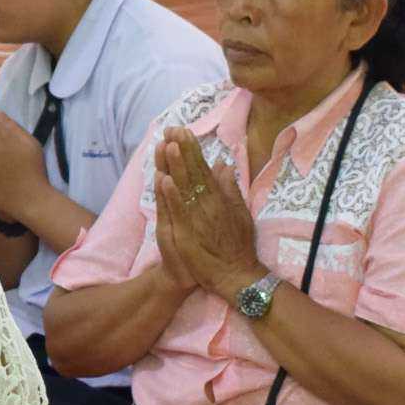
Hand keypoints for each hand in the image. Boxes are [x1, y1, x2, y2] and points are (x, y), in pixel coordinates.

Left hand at [150, 128, 263, 303]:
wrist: (237, 275)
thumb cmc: (237, 245)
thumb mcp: (239, 212)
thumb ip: (230, 187)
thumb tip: (223, 163)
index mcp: (218, 197)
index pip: (203, 168)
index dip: (192, 149)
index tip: (183, 131)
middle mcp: (209, 203)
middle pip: (193, 173)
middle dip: (182, 150)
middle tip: (172, 128)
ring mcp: (199, 218)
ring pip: (185, 188)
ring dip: (176, 166)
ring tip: (167, 145)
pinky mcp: (188, 234)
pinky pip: (178, 212)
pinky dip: (172, 196)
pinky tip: (164, 180)